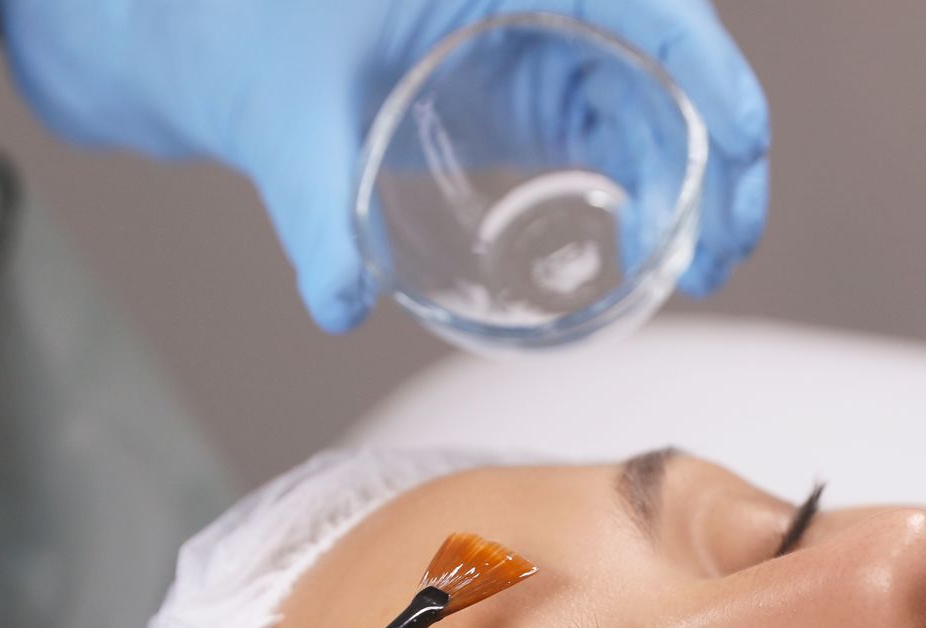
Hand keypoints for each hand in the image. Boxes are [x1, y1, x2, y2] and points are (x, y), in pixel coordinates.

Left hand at [0, 0, 770, 331]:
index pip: (644, 3)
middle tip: (725, 246)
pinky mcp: (512, 92)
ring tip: (695, 267)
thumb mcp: (288, 109)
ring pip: (644, 105)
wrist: (182, 30)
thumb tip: (341, 299)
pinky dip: (635, 192)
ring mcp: (526, 45)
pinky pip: (601, 136)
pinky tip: (643, 253)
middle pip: (664, 61)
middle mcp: (532, 0)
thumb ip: (317, 206)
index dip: (709, 67)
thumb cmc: (230, 24)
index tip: (744, 141)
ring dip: (683, 183)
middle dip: (714, 152)